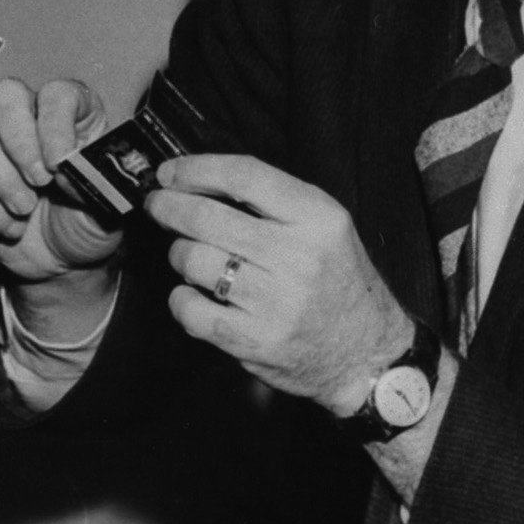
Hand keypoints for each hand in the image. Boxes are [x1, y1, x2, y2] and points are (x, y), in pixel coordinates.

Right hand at [0, 74, 125, 322]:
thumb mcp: (111, 206)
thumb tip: (67, 172)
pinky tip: (12, 226)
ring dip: (1, 177)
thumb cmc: (89, 221)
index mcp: (74, 114)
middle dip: (19, 142)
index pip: (57, 94)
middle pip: (5, 94)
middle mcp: (30, 118)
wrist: (62, 259)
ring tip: (27, 209)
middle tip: (40, 182)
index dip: (55, 125)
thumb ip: (98, 184)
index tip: (61, 165)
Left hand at [141, 151, 417, 417]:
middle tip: (158, 205)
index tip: (170, 173)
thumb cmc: (337, 284)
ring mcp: (275, 301)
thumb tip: (199, 181)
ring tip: (189, 257)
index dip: (195, 170)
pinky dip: (180, 299)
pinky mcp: (254, 340)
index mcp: (318, 218)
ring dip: (179, 254)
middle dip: (169, 207)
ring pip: (193, 260)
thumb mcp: (326, 228)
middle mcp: (298, 256)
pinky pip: (190, 309)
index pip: (244, 176)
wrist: (365, 354)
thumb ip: (273, 202)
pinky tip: (192, 295)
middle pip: (207, 217)